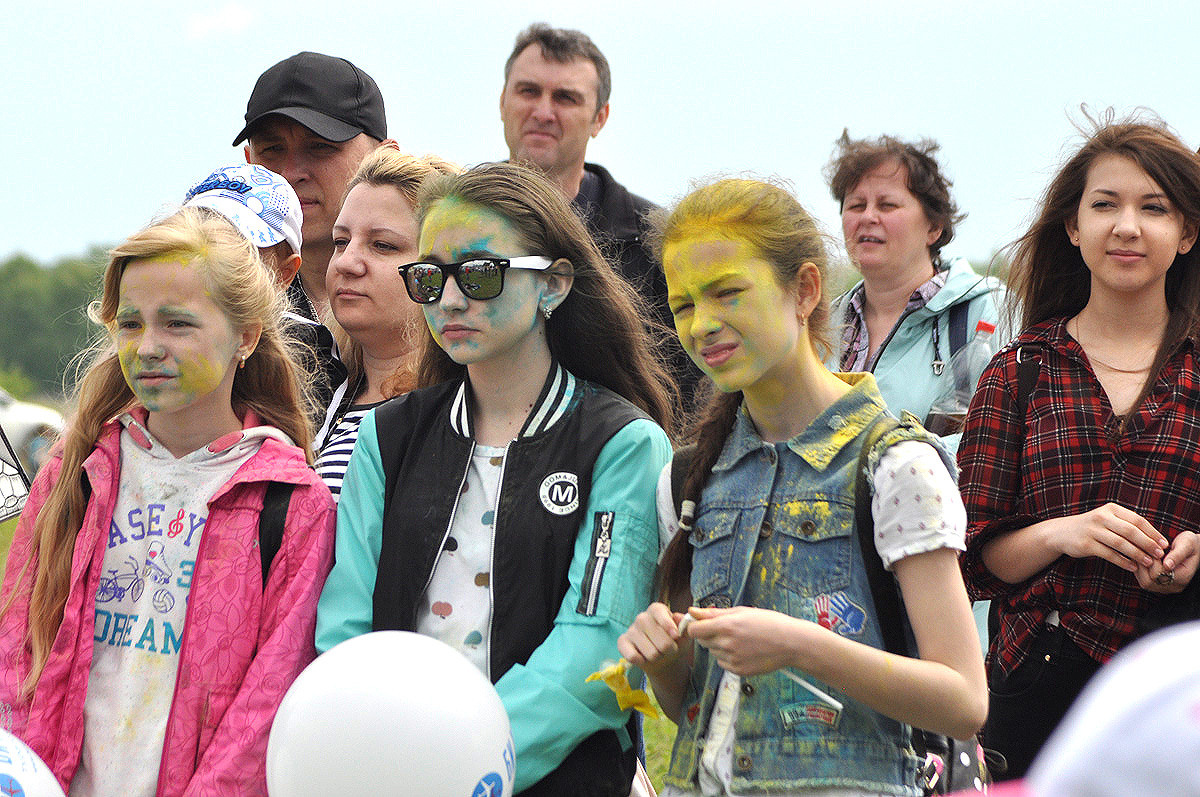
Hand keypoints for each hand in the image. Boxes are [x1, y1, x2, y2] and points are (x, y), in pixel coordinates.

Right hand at [618, 602, 689, 676]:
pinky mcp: (622, 643)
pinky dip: (642, 661)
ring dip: (657, 657)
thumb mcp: (685, 635)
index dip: (667, 624)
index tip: (676, 636)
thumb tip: (678, 617)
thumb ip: (684, 626)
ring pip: (649, 651)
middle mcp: (642, 617)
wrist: (665, 661)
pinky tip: (644, 658)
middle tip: (670, 649)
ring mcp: (631, 630)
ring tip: (658, 653)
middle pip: (656, 634)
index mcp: (656, 610)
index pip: (658, 612)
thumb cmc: (675, 643)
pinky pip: (632, 656)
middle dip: (667, 648)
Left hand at [685, 606, 808, 676]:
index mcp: (726, 626)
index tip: (701, 624)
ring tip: (740, 640)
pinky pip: (722, 663)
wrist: (791, 643)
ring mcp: (733, 659)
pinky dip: (728, 657)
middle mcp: (727, 644)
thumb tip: (692, 611)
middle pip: (702, 641)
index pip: (694, 630)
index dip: (695, 626)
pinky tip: (744, 650)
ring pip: (712, 652)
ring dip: (719, 646)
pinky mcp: (738, 671)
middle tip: (727, 630)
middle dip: (708, 635)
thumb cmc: (768, 623)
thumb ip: (714, 613)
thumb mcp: (742, 612)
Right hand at [1053, 503, 1166, 572]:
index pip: (1137, 520)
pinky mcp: (1086, 544)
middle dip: (1147, 543)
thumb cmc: (1092, 528)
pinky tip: (1132, 567)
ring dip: (1137, 554)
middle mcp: (1101, 517)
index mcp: (1111, 509)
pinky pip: (1109, 554)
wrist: (1062, 533)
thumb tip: (1153, 538)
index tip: (1164, 543)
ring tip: (1148, 562)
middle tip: (1159, 554)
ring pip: (1120, 543)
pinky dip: (1122, 561)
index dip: (1153, 532)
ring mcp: (1092, 530)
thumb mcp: (1108, 520)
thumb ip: (1127, 525)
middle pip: (1130, 531)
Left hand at [1136, 531, 1199, 593]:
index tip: (1153, 548)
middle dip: (1143, 564)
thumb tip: (1167, 565)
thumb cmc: (1190, 544)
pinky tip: (1144, 559)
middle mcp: (1174, 586)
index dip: (1151, 560)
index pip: (1158, 574)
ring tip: (1145, 554)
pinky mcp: (1159, 586)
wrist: (1194, 548)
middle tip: (1146, 551)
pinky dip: (1140, 570)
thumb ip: (1177, 554)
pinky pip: (1144, 581)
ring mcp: (1166, 588)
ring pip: (1145, 583)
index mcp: (1183, 577)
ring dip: (1140, 567)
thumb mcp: (1187, 544)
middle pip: (1148, 581)